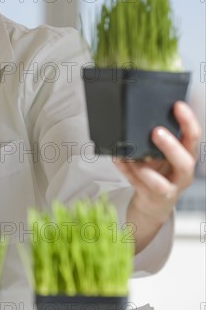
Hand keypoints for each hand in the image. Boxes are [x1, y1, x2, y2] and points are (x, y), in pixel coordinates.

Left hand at [115, 101, 200, 252]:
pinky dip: (125, 171)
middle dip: (171, 146)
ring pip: (160, 184)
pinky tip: (117, 159)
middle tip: (156, 132)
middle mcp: (181, 174)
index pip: (193, 138)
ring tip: (131, 155)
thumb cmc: (159, 173)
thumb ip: (156, 139)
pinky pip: (137, 186)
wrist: (153, 204)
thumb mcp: (163, 154)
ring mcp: (167, 190)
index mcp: (186, 157)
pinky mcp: (151, 198)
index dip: (188, 122)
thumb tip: (140, 116)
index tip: (178, 105)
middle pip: (185, 162)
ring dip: (143, 168)